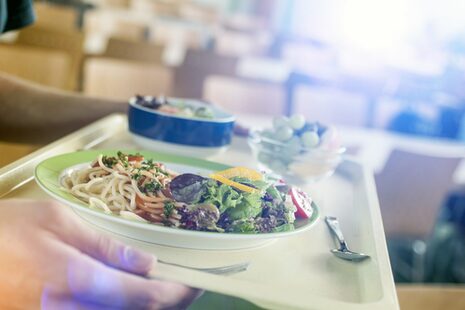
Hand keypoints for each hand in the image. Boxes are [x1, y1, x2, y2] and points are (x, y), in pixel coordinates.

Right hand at [0, 199, 199, 308]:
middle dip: (170, 302)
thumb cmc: (9, 229)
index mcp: (80, 281)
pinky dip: (126, 307)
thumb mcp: (58, 222)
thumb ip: (105, 246)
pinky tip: (132, 291)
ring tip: (166, 285)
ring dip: (150, 306)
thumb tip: (146, 263)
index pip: (146, 297)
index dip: (178, 292)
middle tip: (187, 282)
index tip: (198, 281)